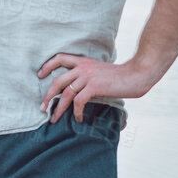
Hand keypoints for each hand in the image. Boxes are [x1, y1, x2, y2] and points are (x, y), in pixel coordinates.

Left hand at [37, 53, 154, 122]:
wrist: (137, 74)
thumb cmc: (121, 76)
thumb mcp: (99, 71)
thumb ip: (87, 76)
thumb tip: (77, 89)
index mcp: (83, 61)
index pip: (59, 58)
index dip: (47, 66)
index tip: (40, 75)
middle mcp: (82, 67)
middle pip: (57, 81)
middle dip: (47, 96)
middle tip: (42, 108)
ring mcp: (88, 76)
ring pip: (65, 93)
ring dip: (58, 108)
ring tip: (54, 118)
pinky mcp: (94, 87)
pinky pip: (78, 101)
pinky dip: (76, 112)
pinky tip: (78, 119)